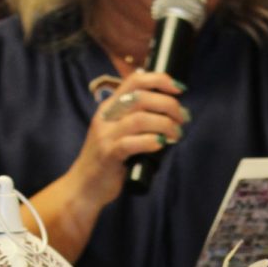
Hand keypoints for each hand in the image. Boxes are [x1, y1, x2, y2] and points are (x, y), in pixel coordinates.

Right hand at [80, 69, 187, 200]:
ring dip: (165, 124)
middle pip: (141, 98)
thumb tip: (171, 109)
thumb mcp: (119, 131)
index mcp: (110, 106)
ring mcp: (106, 135)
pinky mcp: (108, 154)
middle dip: (169, 105)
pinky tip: (161, 145)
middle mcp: (107, 116)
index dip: (160, 80)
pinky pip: (131, 143)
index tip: (180, 89)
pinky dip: (150, 142)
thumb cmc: (109, 159)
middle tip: (183, 118)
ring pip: (139, 119)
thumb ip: (137, 118)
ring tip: (176, 134)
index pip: (135, 80)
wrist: (84, 186)